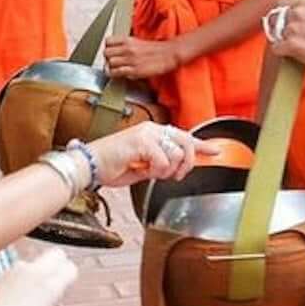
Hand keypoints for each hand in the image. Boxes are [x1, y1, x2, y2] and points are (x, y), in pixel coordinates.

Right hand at [87, 122, 218, 187]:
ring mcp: (147, 133)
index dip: (201, 145)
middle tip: (174, 176)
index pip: (183, 136)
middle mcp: (152, 129)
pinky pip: (163, 161)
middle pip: (186, 144)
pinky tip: (143, 170)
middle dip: (186, 165)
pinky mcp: (142, 141)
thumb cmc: (110, 166)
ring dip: (167, 171)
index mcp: (153, 132)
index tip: (215, 151)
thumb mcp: (142, 168)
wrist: (89, 165)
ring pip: (176, 155)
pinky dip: (156, 171)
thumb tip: (175, 170)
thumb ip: (161, 165)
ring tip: (150, 172)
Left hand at [102, 35, 181, 80]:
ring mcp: (131, 60)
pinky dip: (116, 75)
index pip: (107, 41)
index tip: (111, 52)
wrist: (169, 54)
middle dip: (107, 59)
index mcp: (128, 40)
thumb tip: (116, 51)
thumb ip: (126, 45)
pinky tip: (121, 75)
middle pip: (106, 53)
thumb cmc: (156, 49)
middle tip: (113, 63)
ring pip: (110, 64)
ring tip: (116, 70)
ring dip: (111, 68)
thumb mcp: (139, 42)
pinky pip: (117, 73)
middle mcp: (128, 48)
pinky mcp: (134, 70)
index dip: (108, 48)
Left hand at [264, 0, 304, 71]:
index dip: (281, 13)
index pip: (280, 2)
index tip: (284, 20)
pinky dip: (282, 52)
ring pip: (276, 35)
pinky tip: (293, 54)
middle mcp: (298, 12)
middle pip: (276, 20)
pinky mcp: (292, 44)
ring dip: (284, 41)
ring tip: (300, 47)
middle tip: (294, 37)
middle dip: (282, 29)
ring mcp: (294, 28)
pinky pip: (276, 48)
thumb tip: (293, 11)